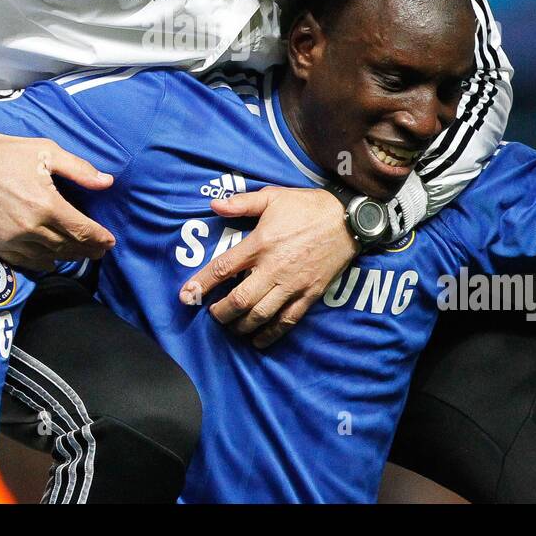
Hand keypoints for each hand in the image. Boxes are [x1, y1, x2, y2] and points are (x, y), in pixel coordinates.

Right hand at [0, 124, 115, 271]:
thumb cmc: (10, 154)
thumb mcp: (49, 152)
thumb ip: (80, 170)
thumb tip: (107, 182)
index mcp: (45, 204)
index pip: (82, 230)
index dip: (99, 238)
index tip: (110, 241)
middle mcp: (29, 226)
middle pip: (68, 246)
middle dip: (88, 249)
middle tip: (100, 250)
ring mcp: (10, 239)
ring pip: (48, 257)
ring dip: (67, 257)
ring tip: (81, 254)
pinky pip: (25, 261)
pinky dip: (42, 262)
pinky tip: (52, 260)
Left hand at [178, 186, 356, 348]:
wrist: (348, 220)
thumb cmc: (307, 206)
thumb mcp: (273, 196)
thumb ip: (241, 203)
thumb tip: (213, 204)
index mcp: (260, 243)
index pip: (223, 268)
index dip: (201, 284)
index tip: (186, 296)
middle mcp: (274, 268)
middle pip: (240, 300)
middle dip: (220, 312)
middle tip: (212, 314)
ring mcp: (292, 284)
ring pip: (261, 315)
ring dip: (240, 326)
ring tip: (231, 326)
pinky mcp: (309, 295)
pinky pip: (287, 321)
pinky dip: (270, 335)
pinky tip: (258, 339)